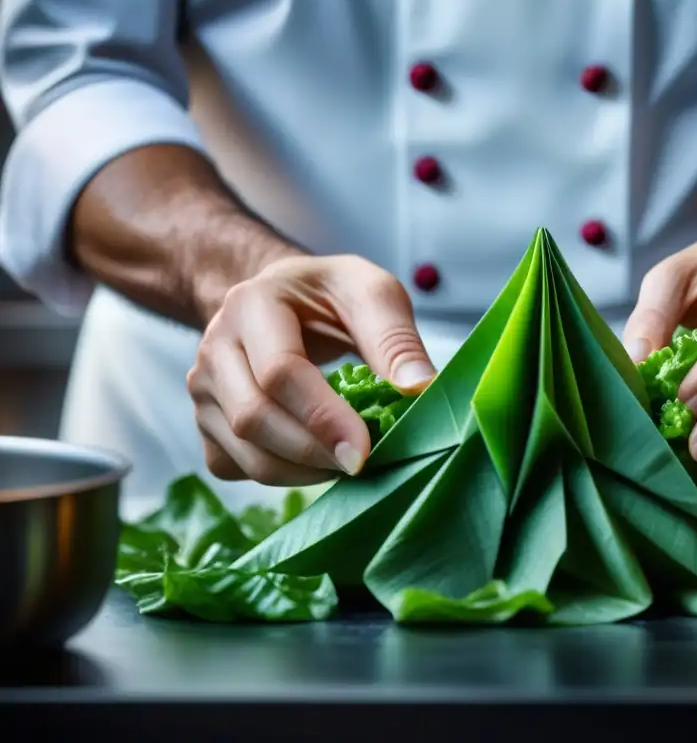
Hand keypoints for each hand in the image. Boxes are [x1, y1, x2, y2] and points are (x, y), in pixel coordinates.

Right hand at [187, 255, 435, 485]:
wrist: (282, 297)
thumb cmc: (329, 296)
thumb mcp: (370, 293)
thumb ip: (395, 338)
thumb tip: (420, 388)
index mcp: (251, 304)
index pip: (279, 372)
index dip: (324, 417)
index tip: (367, 449)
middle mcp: (214, 348)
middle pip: (254, 419)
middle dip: (315, 452)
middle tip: (367, 461)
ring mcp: (203, 390)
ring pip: (245, 453)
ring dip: (304, 471)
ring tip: (349, 461)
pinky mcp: (206, 425)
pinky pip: (237, 468)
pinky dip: (283, 477)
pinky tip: (319, 460)